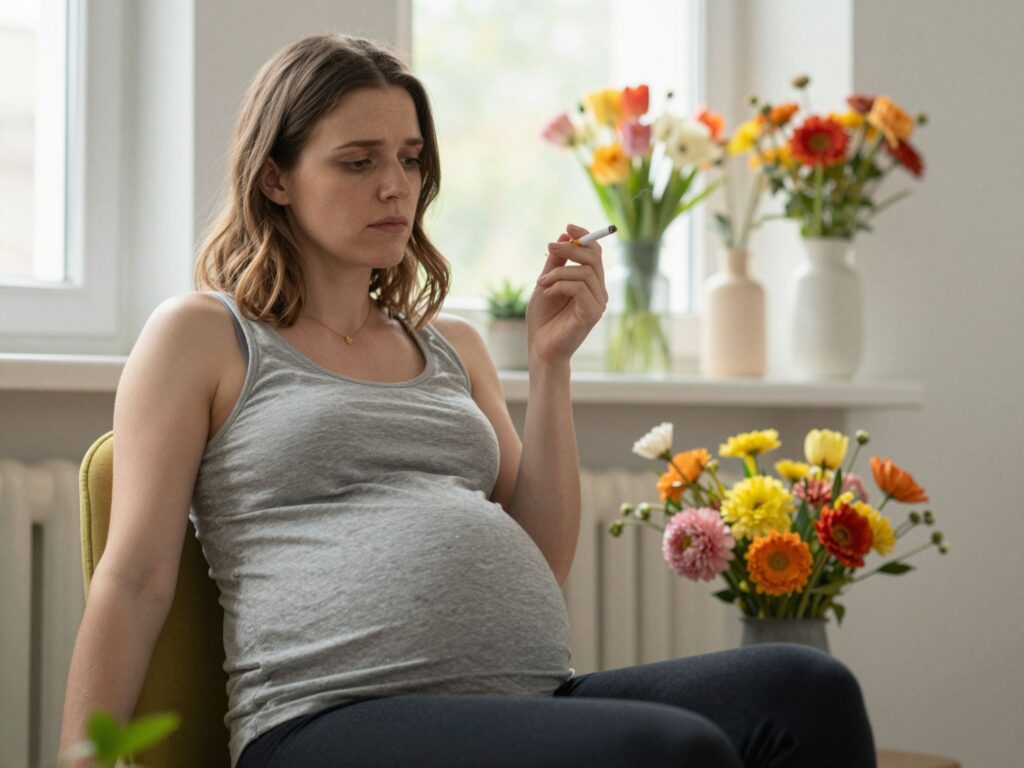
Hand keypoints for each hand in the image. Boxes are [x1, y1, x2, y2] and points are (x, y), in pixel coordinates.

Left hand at [528, 223, 608, 365]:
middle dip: (571, 248)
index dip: (585, 236)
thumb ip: (556, 261)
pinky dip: (560, 285)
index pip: (595, 252)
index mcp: (590, 282)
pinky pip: (580, 288)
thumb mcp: (546, 282)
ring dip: (559, 272)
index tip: (568, 226)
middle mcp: (598, 291)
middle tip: (549, 247)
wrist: (540, 347)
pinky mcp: (592, 314)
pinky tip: (547, 293)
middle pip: (594, 258)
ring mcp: (598, 303)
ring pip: (585, 272)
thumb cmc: (543, 318)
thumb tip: (565, 235)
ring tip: (542, 283)